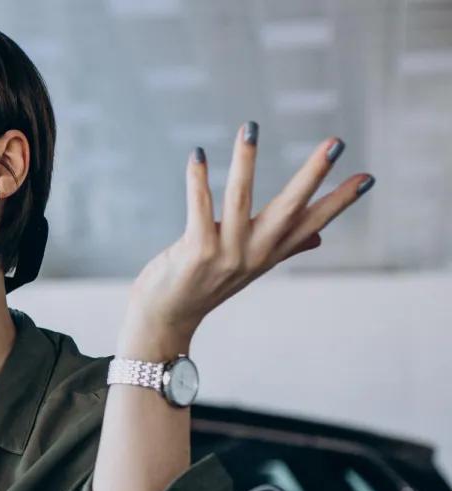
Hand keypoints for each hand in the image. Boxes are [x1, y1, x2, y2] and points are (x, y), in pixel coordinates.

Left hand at [125, 123, 374, 352]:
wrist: (167, 318)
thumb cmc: (205, 285)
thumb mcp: (250, 267)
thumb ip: (284, 248)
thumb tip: (320, 238)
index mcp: (269, 254)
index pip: (313, 224)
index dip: (340, 201)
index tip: (368, 177)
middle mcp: (253, 253)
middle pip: (289, 208)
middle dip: (313, 174)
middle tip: (336, 143)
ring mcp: (226, 253)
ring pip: (240, 199)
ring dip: (246, 161)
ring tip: (251, 127)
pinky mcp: (196, 251)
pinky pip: (199, 207)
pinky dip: (198, 179)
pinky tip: (197, 154)